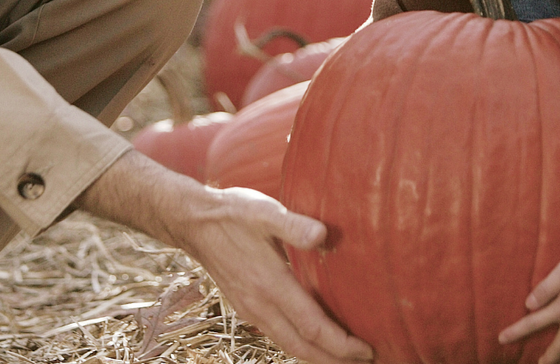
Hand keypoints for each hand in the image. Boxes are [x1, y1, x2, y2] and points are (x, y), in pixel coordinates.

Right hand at [79, 152, 371, 363]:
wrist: (192, 222)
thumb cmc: (232, 213)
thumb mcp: (264, 210)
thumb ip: (294, 224)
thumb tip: (323, 235)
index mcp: (271, 285)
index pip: (312, 328)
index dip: (341, 345)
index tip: (367, 349)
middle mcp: (260, 305)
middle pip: (303, 348)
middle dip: (335, 360)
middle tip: (367, 361)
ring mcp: (251, 309)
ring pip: (289, 345)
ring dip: (319, 357)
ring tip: (346, 357)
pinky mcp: (246, 306)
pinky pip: (278, 336)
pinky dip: (301, 345)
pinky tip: (314, 340)